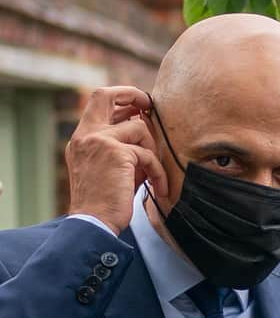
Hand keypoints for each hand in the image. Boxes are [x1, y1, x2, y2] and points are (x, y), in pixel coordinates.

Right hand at [66, 86, 167, 234]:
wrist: (94, 223)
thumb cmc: (106, 200)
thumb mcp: (109, 166)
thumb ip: (122, 145)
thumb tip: (144, 124)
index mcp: (82, 137)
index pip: (98, 100)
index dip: (122, 95)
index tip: (141, 104)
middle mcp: (86, 135)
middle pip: (106, 94)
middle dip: (134, 94)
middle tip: (151, 107)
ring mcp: (100, 141)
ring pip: (139, 128)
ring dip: (153, 151)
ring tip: (154, 174)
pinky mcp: (116, 153)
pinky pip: (148, 154)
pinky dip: (158, 172)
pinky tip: (159, 187)